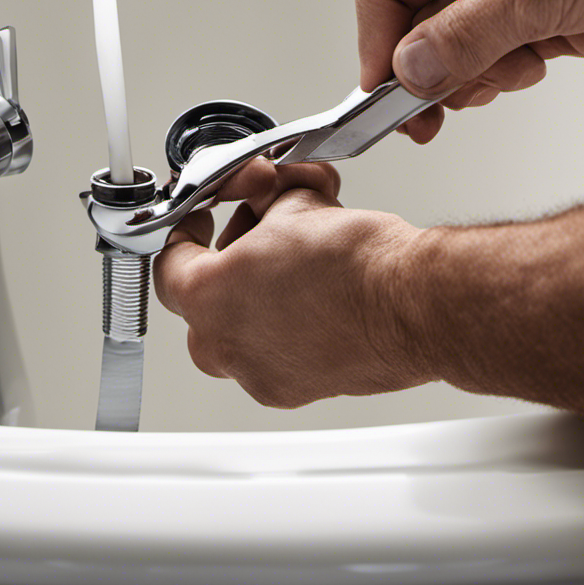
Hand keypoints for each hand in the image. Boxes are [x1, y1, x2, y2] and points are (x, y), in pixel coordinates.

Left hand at [152, 158, 429, 408]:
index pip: (170, 261)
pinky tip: (316, 294)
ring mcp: (256, 374)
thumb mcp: (294, 203)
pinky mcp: (293, 389)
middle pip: (207, 291)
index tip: (202, 217)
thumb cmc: (358, 265)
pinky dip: (287, 320)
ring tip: (302, 256)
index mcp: (206, 297)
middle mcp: (222, 346)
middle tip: (267, 225)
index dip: (188, 228)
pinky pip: (272, 348)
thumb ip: (263, 199)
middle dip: (236, 252)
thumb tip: (266, 195)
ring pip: (241, 320)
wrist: (413, 307)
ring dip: (263, 285)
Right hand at [356, 0, 583, 142]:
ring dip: (473, 74)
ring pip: (443, 55)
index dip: (378, 44)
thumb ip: (462, 36)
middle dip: (432, 69)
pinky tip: (530, 60)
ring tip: (513, 62)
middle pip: (409, 29)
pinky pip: (478, 65)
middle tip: (431, 107)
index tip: (381, 91)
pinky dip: (499, 77)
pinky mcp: (515, 21)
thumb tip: (410, 70)